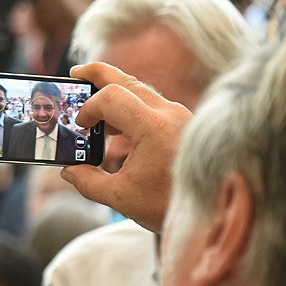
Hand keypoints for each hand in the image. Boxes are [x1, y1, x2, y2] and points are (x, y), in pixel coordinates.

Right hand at [62, 62, 191, 232]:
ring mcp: (179, 116)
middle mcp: (168, 114)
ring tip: (93, 101)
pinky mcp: (183, 124)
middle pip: (127, 80)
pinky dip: (130, 106)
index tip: (79, 126)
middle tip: (76, 72)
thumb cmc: (170, 205)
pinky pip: (152, 105)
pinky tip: (117, 126)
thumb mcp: (121, 198)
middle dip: (98, 74)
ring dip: (114, 92)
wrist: (217, 214)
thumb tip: (69, 171)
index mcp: (152, 128)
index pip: (110, 97)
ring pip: (140, 91)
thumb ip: (88, 182)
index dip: (88, 108)